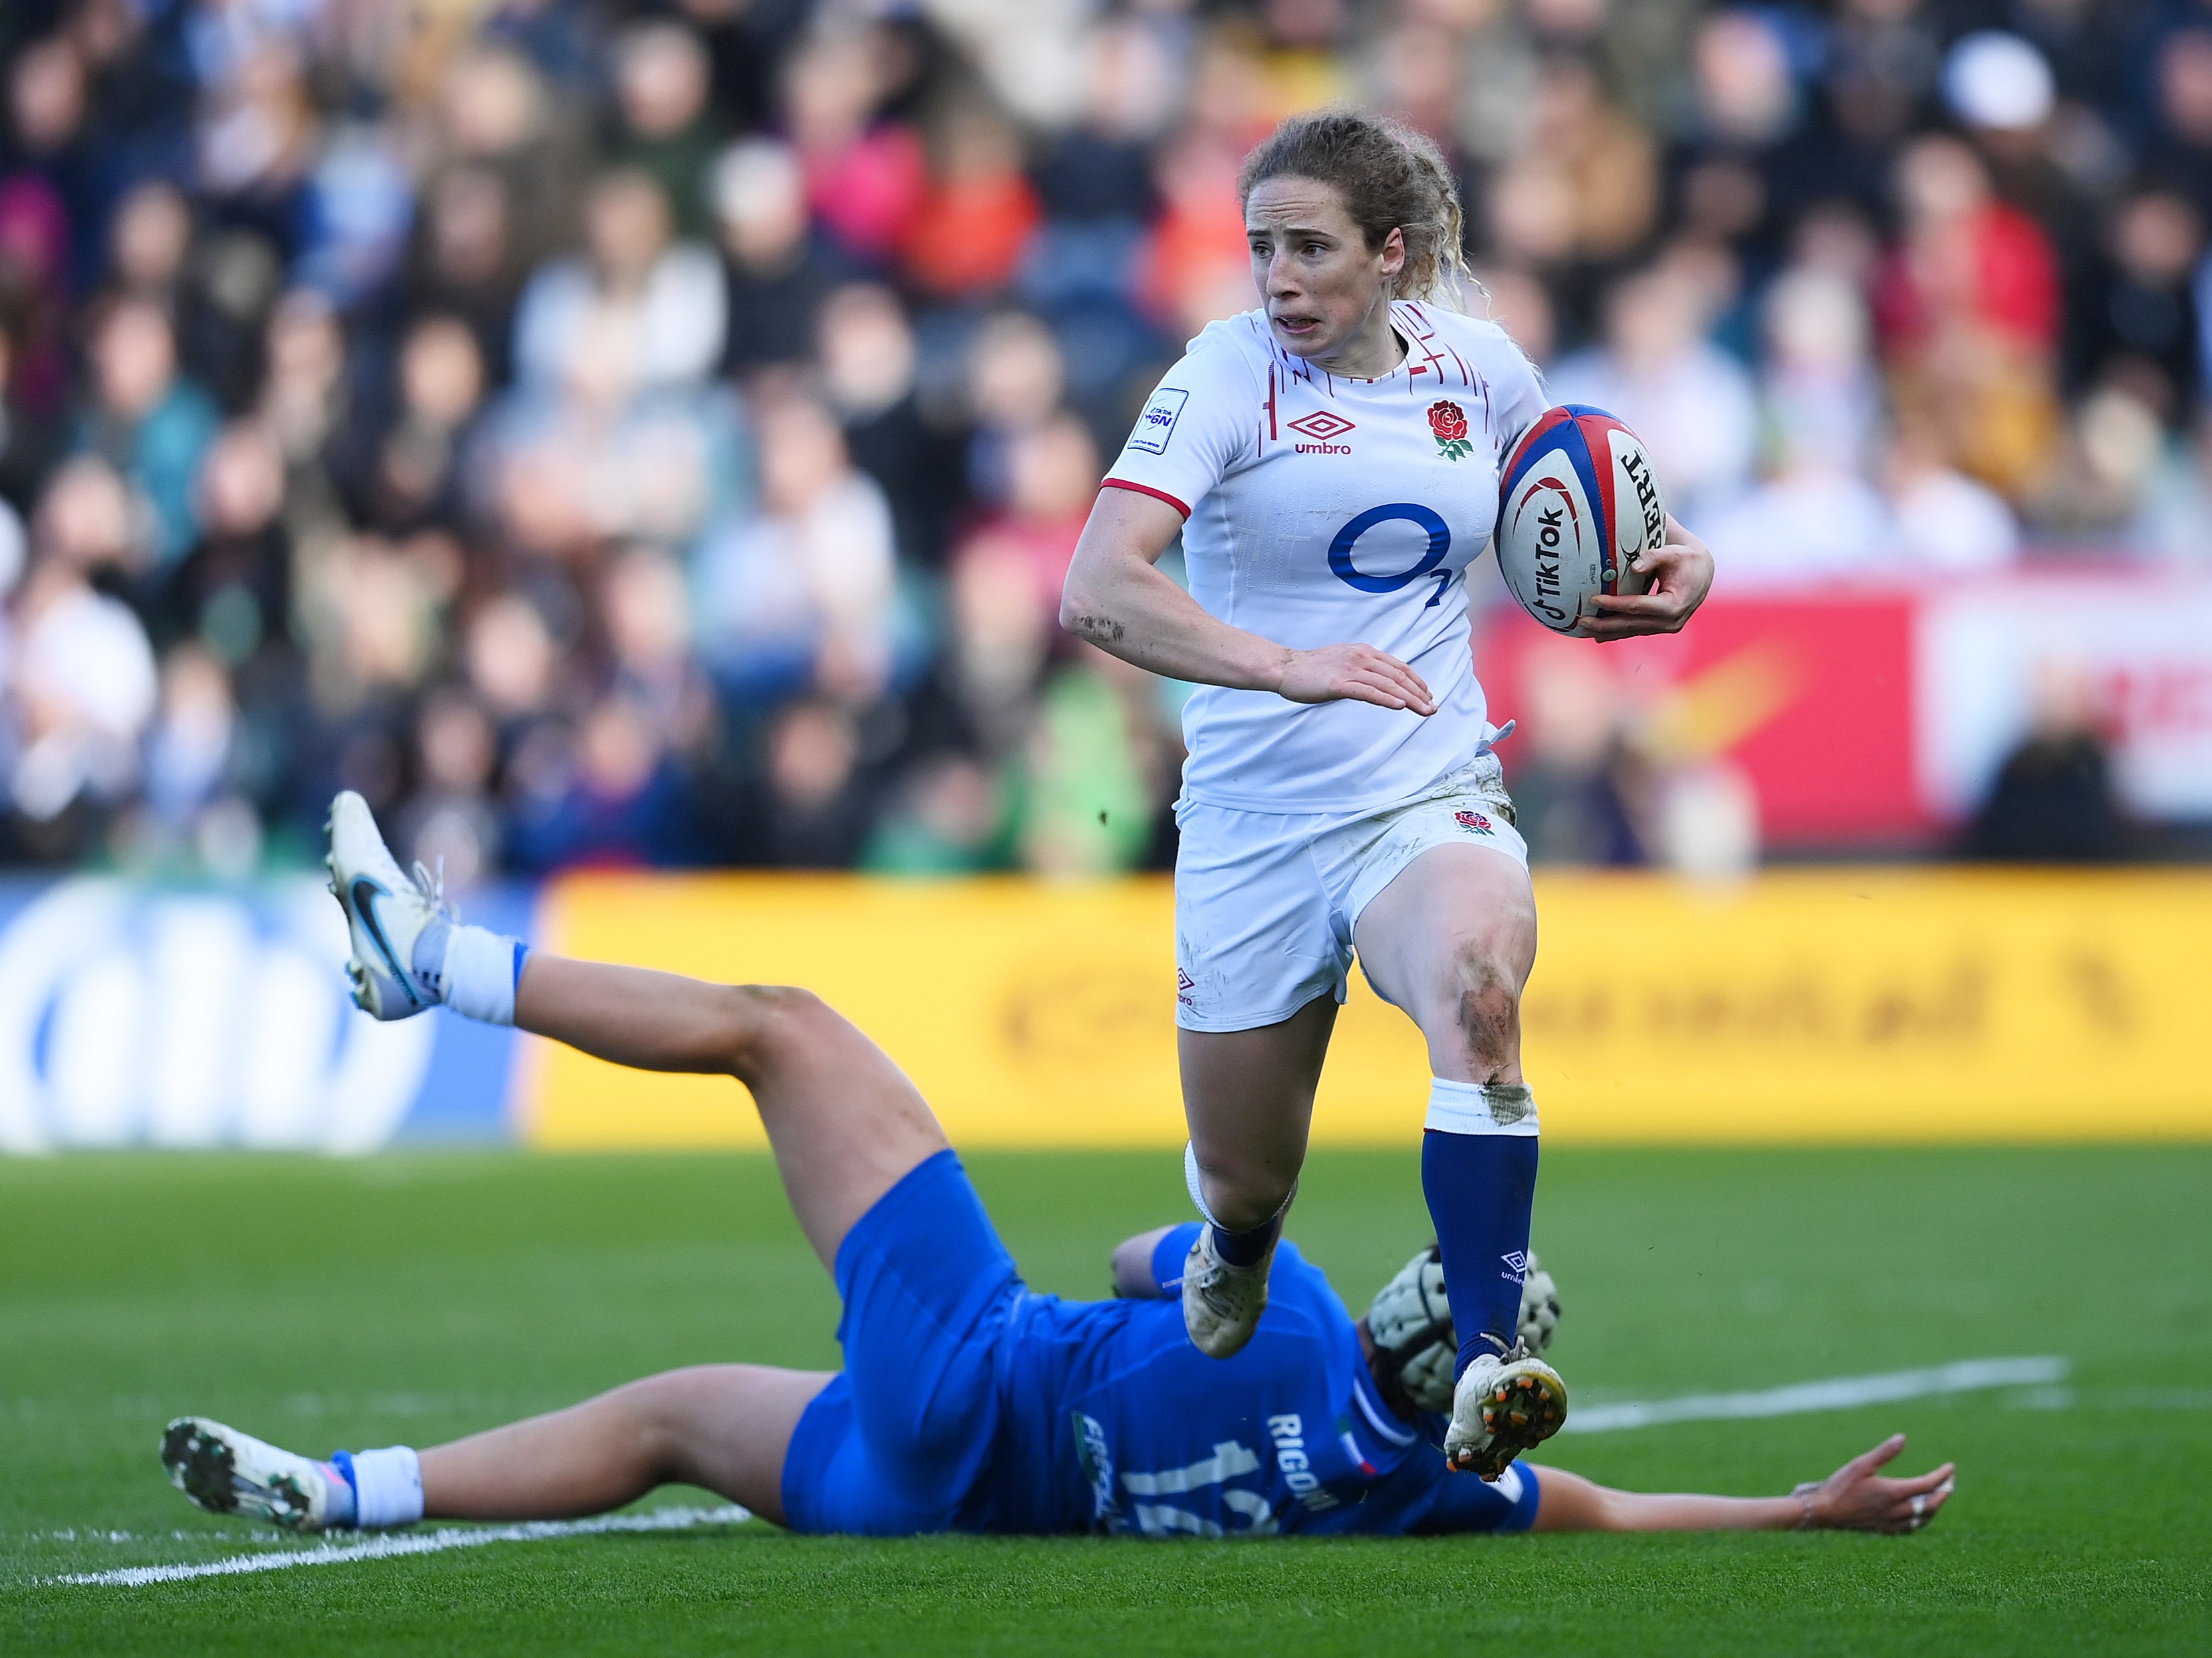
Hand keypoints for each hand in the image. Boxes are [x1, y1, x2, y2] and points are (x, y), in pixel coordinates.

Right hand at [1276, 643, 1435, 714]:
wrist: (1285, 668)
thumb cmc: (1312, 669)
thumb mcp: (1344, 662)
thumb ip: (1363, 669)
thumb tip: (1380, 682)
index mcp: (1364, 652)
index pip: (1398, 667)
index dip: (1416, 682)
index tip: (1428, 695)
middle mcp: (1361, 657)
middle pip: (1397, 677)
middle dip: (1418, 693)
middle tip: (1432, 708)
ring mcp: (1350, 669)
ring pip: (1387, 685)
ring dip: (1409, 699)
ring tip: (1423, 711)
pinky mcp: (1338, 683)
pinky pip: (1367, 692)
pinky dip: (1386, 699)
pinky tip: (1399, 707)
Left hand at [1581, 513, 1714, 640]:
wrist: (1703, 572)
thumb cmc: (1686, 559)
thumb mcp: (1674, 553)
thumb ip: (1655, 557)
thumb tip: (1634, 567)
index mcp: (1674, 605)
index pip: (1638, 606)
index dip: (1614, 604)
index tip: (1593, 599)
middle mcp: (1671, 622)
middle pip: (1631, 624)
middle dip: (1604, 624)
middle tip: (1581, 621)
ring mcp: (1666, 627)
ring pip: (1631, 631)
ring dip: (1606, 631)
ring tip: (1583, 628)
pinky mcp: (1660, 627)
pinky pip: (1635, 630)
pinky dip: (1616, 632)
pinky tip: (1597, 634)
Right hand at [1803, 1435, 1955, 1533]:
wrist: (1826, 1512)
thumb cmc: (1841, 1486)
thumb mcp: (1861, 1464)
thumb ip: (1884, 1452)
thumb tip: (1902, 1438)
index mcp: (1894, 1492)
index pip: (1928, 1485)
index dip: (1942, 1475)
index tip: (1951, 1467)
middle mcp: (1898, 1510)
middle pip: (1932, 1503)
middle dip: (1945, 1491)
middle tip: (1951, 1480)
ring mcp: (1894, 1522)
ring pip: (1925, 1517)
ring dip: (1936, 1505)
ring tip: (1940, 1494)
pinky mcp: (1888, 1530)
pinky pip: (1914, 1526)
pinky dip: (1924, 1518)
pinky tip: (1921, 1512)